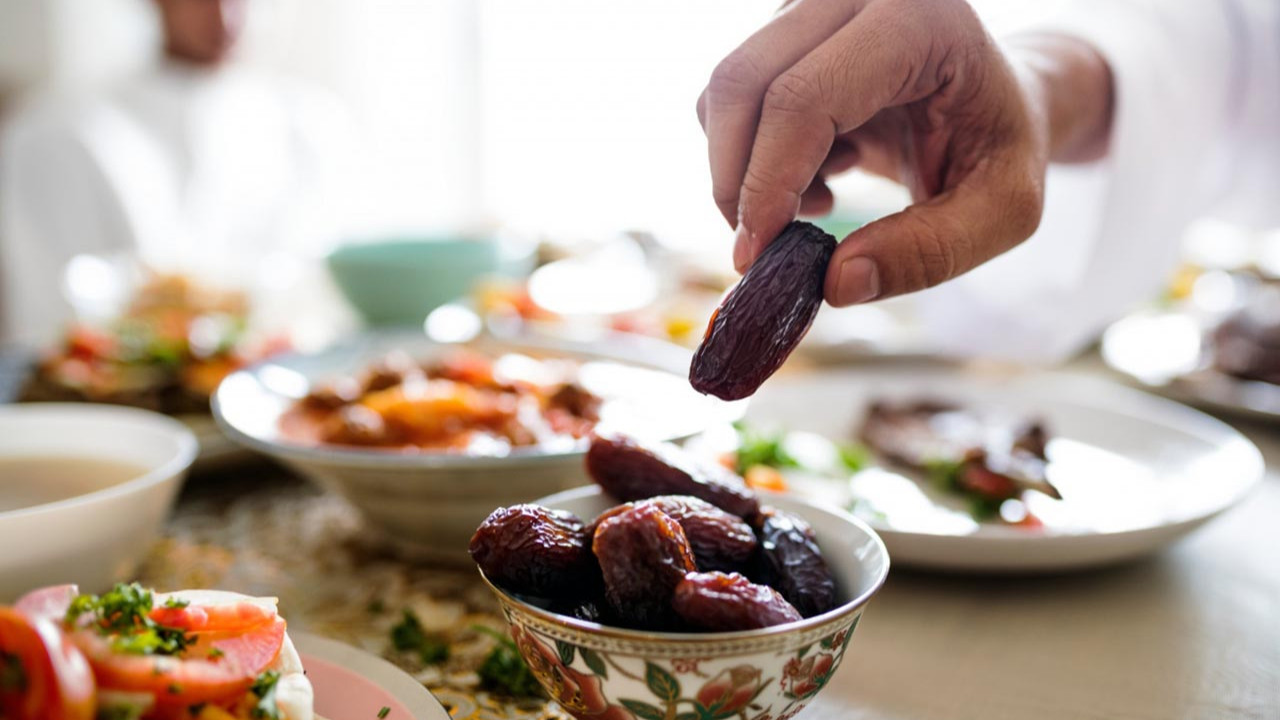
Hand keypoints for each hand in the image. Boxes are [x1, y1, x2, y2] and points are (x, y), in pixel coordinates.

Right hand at [697, 0, 1111, 305]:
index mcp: (918, 20)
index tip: (758, 257)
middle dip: (736, 181)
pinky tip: (817, 172)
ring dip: (745, 170)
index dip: (769, 182)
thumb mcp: (1002, 213)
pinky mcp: (786, 27)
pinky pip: (731, 98)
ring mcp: (812, 4)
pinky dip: (752, 155)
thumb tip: (834, 283)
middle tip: (764, 249)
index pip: (805, 98)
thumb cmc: (1002, 148)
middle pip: (743, 83)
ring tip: (819, 202)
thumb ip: (929, 252)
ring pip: (726, 91)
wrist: (999, 100)